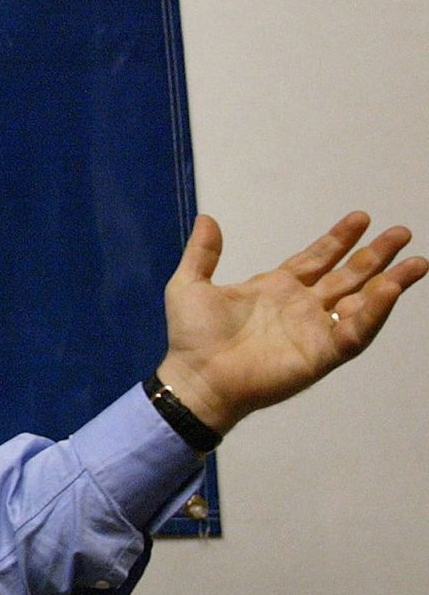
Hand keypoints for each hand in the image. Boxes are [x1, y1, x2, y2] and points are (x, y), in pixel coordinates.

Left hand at [156, 212, 425, 433]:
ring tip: (418, 263)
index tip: (361, 217)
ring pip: (362, 302)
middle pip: (349, 275)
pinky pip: (355, 331)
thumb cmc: (191, 338)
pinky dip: (375, 312)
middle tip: (402, 232)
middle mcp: (301, 307)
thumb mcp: (189, 285)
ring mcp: (313, 329)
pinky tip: (390, 290)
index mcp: (276, 288)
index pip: (317, 258)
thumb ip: (203, 253)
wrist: (195, 377)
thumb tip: (207, 218)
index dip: (339, 239)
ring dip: (391, 283)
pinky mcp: (321, 353)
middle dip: (376, 255)